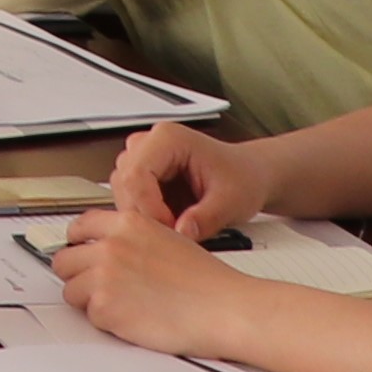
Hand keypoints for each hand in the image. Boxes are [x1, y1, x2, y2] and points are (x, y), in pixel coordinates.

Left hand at [48, 208, 255, 354]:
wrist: (225, 308)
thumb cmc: (208, 282)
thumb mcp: (167, 239)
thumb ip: (131, 239)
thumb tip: (109, 248)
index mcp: (127, 223)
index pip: (79, 228)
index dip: (78, 245)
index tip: (79, 255)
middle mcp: (111, 245)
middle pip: (65, 260)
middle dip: (79, 276)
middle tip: (100, 289)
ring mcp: (104, 275)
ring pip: (71, 290)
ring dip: (91, 301)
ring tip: (124, 307)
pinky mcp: (104, 307)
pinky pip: (88, 316)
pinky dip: (106, 322)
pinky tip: (133, 320)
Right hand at [107, 121, 270, 238]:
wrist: (249, 175)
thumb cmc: (242, 177)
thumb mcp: (231, 201)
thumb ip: (205, 218)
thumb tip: (180, 233)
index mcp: (167, 139)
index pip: (135, 174)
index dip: (148, 207)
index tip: (170, 228)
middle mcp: (148, 144)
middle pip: (124, 184)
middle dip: (146, 215)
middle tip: (174, 232)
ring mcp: (141, 159)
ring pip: (123, 194)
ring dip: (145, 216)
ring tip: (177, 224)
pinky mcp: (141, 176)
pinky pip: (130, 201)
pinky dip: (147, 217)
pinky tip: (171, 221)